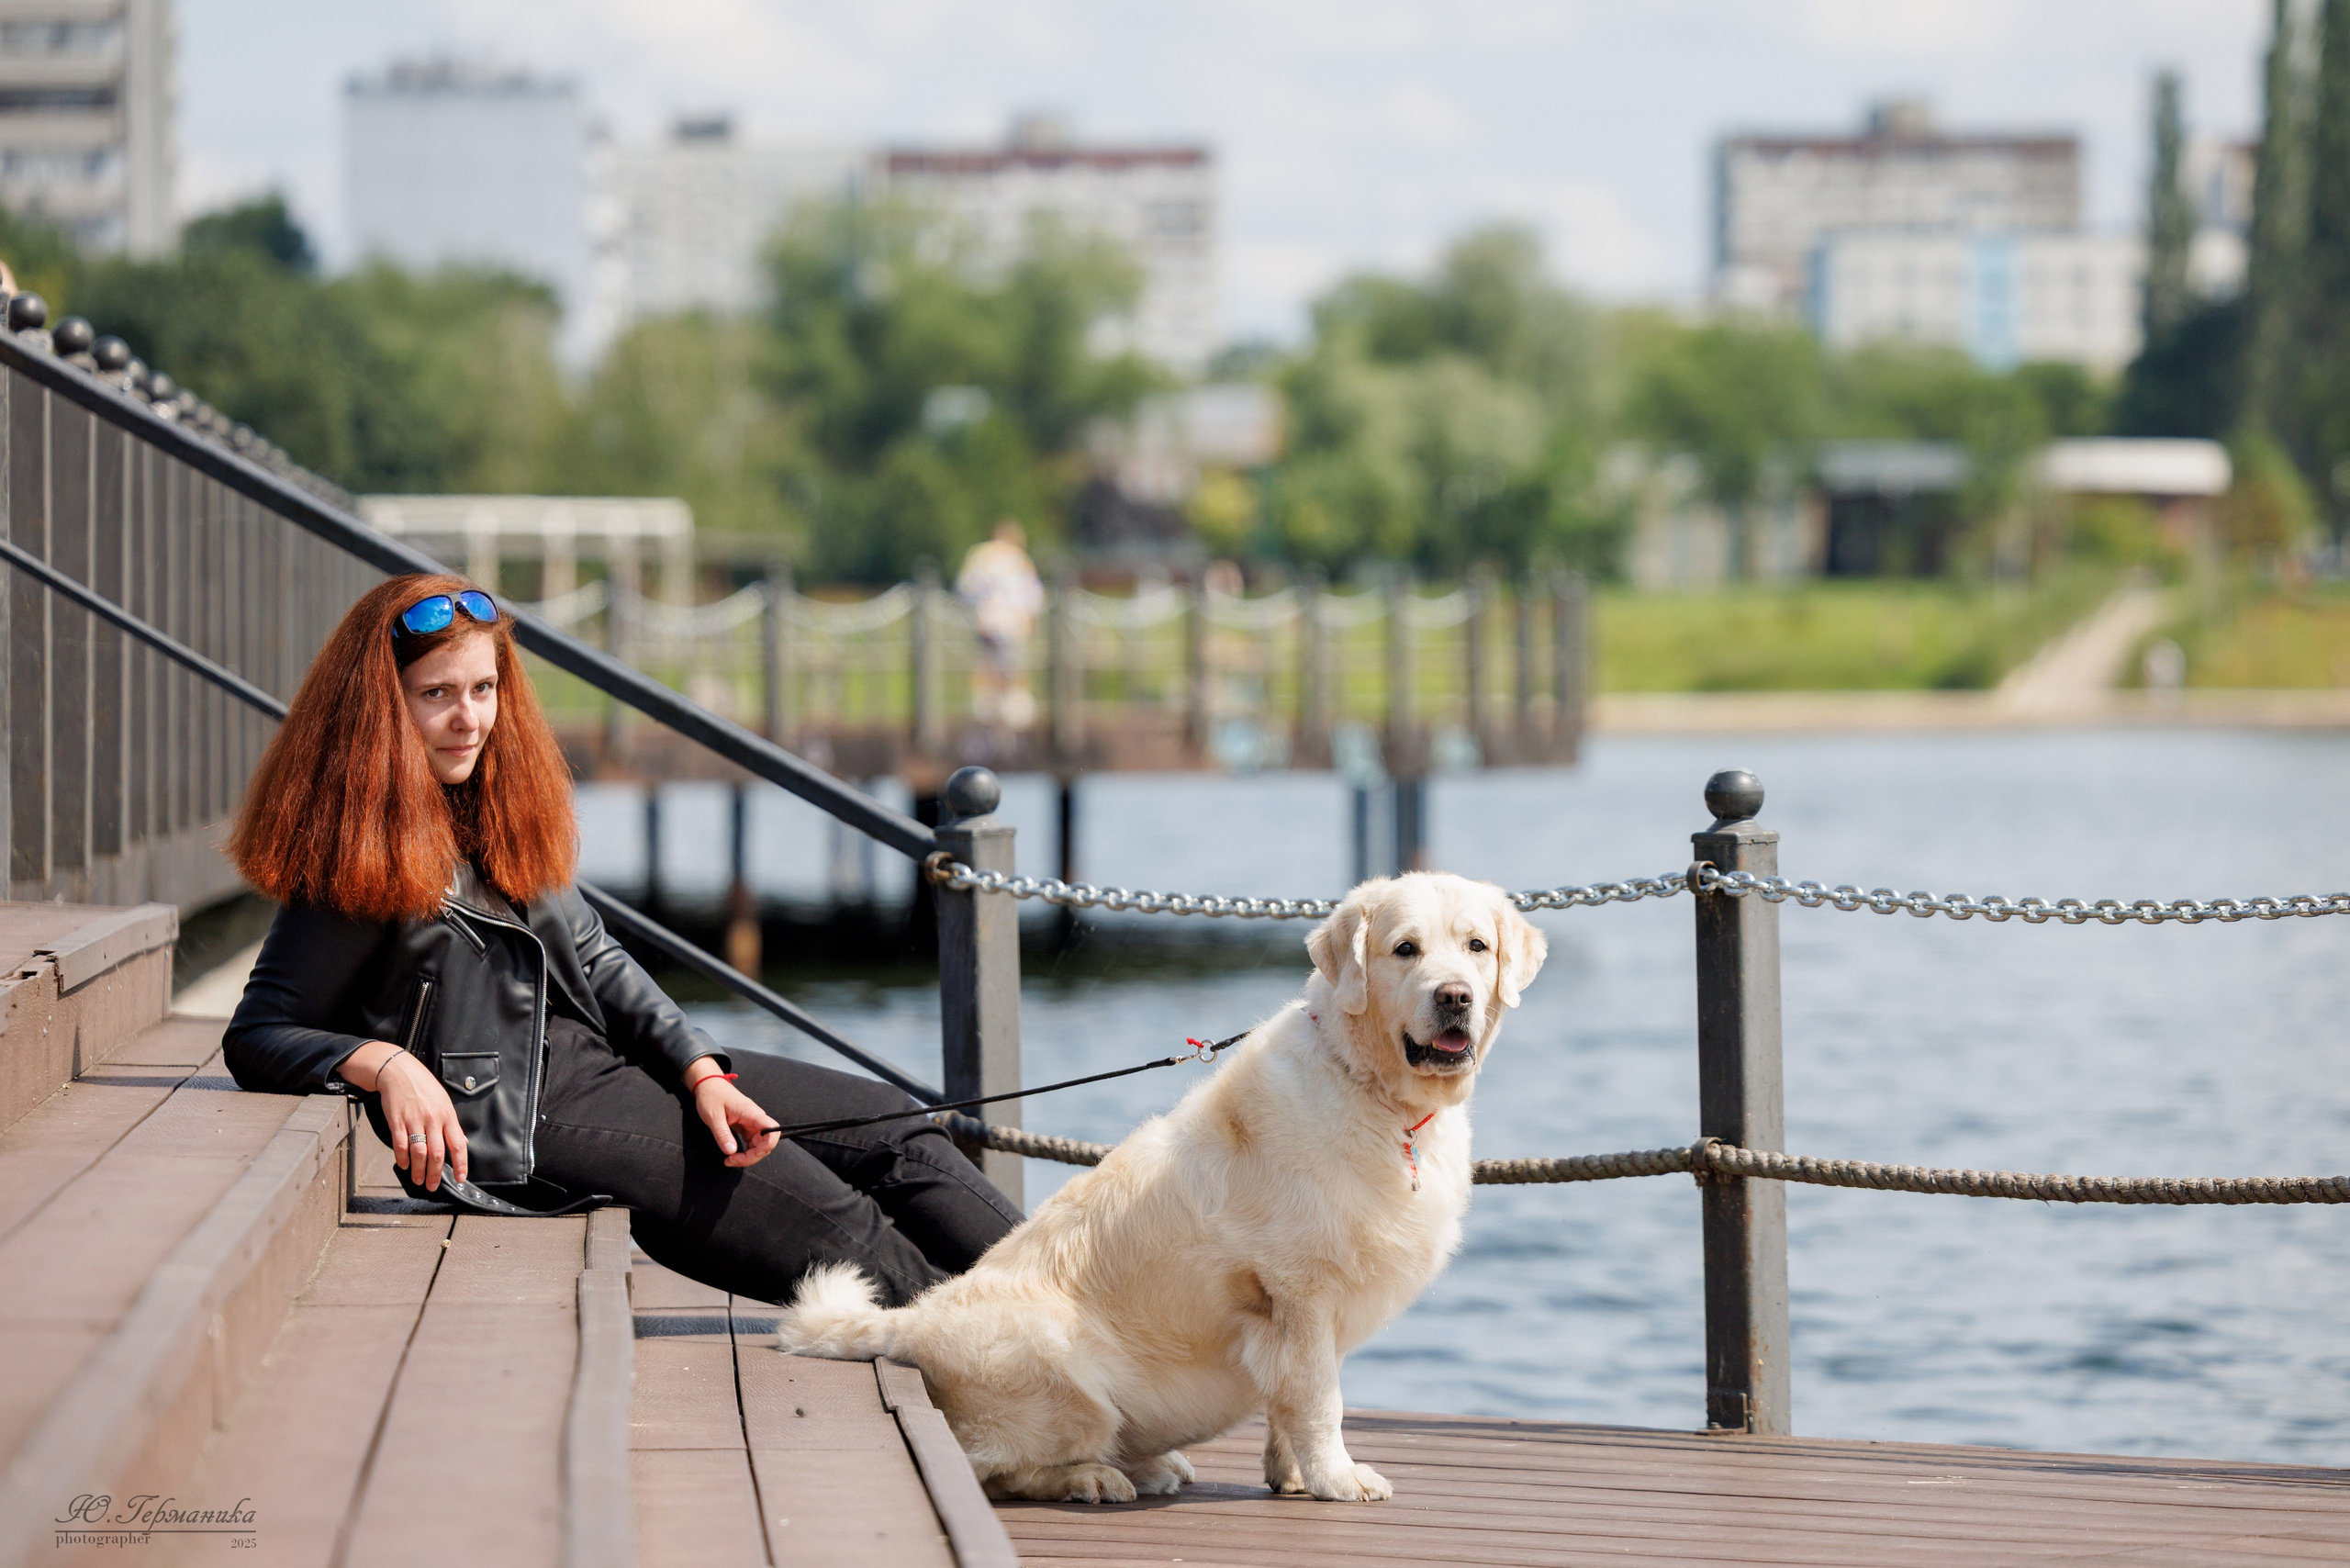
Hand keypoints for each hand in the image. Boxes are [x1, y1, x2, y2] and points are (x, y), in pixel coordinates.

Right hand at [342, 1042, 468, 1192]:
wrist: (399, 1071)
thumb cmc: (424, 1087)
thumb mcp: (444, 1102)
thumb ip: (453, 1125)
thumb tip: (463, 1143)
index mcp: (448, 1116)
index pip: (458, 1144)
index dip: (461, 1164)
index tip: (460, 1178)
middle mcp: (433, 1120)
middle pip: (437, 1154)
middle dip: (436, 1174)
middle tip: (433, 1186)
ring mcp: (414, 1121)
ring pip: (419, 1153)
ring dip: (419, 1170)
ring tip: (419, 1180)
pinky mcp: (397, 1121)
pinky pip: (401, 1145)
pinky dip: (402, 1158)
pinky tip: (404, 1165)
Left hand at [689, 1071, 781, 1168]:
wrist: (709, 1085)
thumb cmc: (711, 1096)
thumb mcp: (713, 1116)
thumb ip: (723, 1135)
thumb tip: (731, 1152)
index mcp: (751, 1113)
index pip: (772, 1130)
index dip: (768, 1145)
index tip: (750, 1155)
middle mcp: (756, 1119)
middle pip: (766, 1143)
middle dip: (751, 1157)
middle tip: (731, 1161)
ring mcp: (752, 1123)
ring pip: (759, 1145)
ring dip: (747, 1156)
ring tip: (729, 1160)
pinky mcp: (746, 1127)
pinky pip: (751, 1143)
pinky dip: (743, 1152)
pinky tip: (731, 1154)